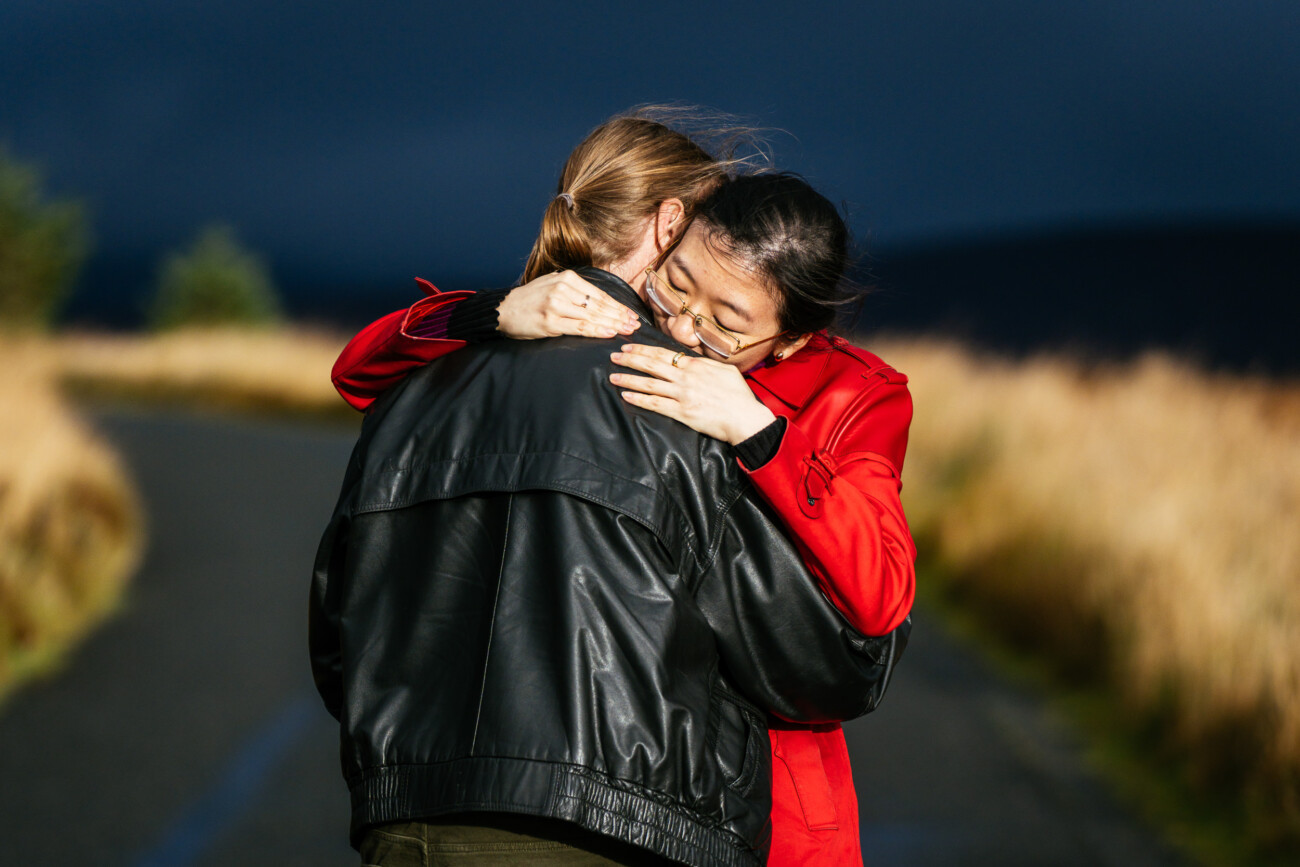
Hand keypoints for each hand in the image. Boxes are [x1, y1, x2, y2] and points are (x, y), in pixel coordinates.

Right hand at [496, 271, 640, 339]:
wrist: (503, 309)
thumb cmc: (530, 300)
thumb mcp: (553, 285)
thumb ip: (575, 290)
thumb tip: (600, 301)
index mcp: (567, 277)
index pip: (599, 293)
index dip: (618, 305)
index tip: (631, 314)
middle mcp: (563, 289)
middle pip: (599, 304)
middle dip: (620, 316)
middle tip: (635, 325)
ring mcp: (557, 305)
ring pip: (593, 316)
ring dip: (613, 324)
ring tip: (628, 330)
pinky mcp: (551, 322)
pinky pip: (580, 327)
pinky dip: (597, 330)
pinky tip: (610, 333)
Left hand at [610, 344, 775, 444]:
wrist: (744, 418)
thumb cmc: (738, 395)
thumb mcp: (724, 370)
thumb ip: (704, 364)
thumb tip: (689, 360)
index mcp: (695, 365)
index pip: (663, 353)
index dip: (643, 349)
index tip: (629, 346)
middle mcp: (685, 377)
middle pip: (651, 365)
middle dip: (630, 359)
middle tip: (614, 356)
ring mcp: (682, 395)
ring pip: (649, 384)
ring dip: (629, 379)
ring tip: (613, 376)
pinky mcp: (681, 412)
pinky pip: (655, 404)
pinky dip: (639, 399)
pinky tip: (626, 396)